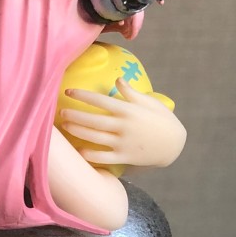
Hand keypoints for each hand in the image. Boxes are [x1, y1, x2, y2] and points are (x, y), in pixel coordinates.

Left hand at [59, 81, 186, 168]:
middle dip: (74, 115)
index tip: (69, 91)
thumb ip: (131, 93)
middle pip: (93, 120)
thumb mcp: (150, 102)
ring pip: (94, 138)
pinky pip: (103, 157)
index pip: (101, 101)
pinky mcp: (124, 157)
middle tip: (60, 111)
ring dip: (77, 131)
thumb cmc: (162, 120)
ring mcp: (123, 143)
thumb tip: (117, 79)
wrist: (175, 145)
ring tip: (66, 125)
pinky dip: (90, 155)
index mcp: (129, 111)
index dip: (83, 95)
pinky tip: (79, 150)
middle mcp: (123, 127)